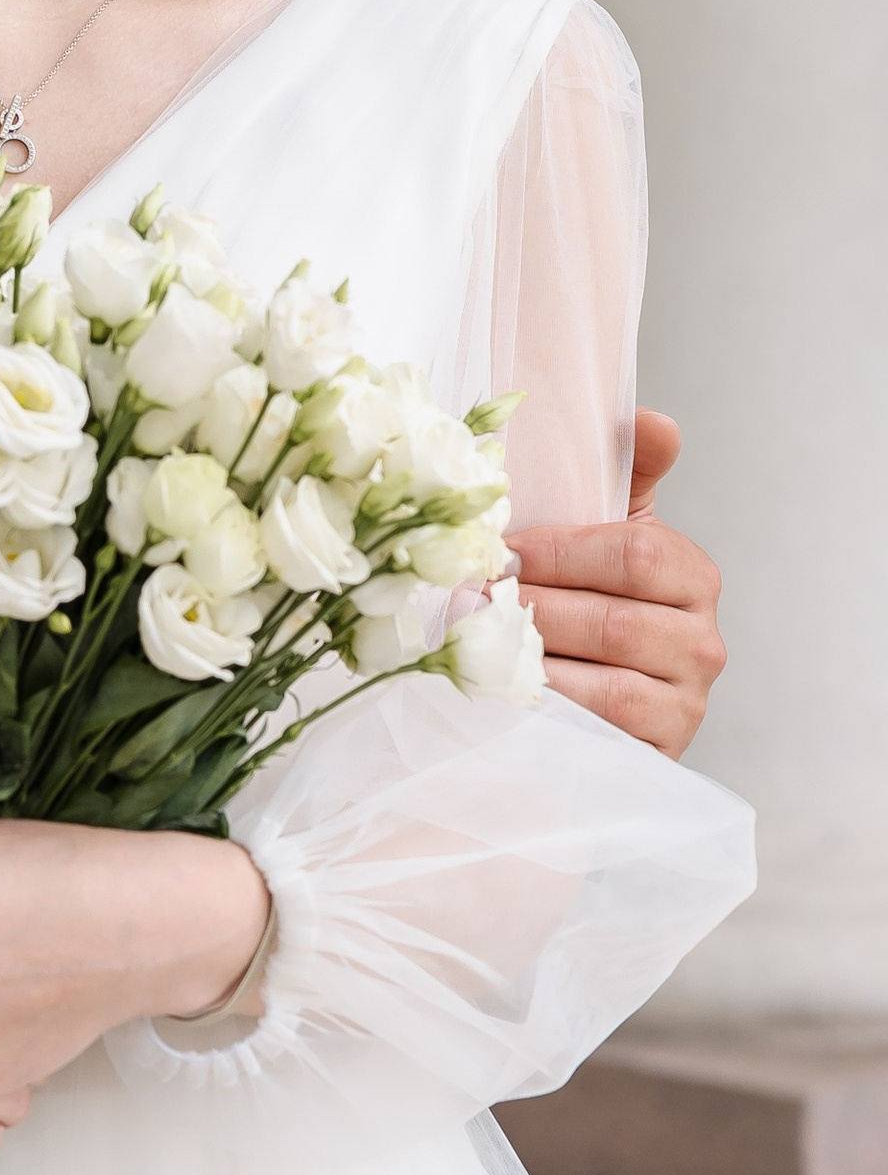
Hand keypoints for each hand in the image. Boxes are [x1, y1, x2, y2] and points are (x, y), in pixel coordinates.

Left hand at [508, 406, 725, 757]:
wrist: (588, 701)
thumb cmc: (584, 602)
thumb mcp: (602, 536)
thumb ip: (627, 474)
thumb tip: (652, 420)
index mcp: (692, 576)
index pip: (634, 554)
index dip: (559, 552)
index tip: (501, 552)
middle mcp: (703, 643)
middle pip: (614, 621)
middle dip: (532, 608)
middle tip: (470, 598)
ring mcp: (686, 705)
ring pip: (605, 682)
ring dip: (530, 660)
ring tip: (474, 641)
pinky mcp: (659, 754)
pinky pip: (597, 732)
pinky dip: (545, 710)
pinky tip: (501, 691)